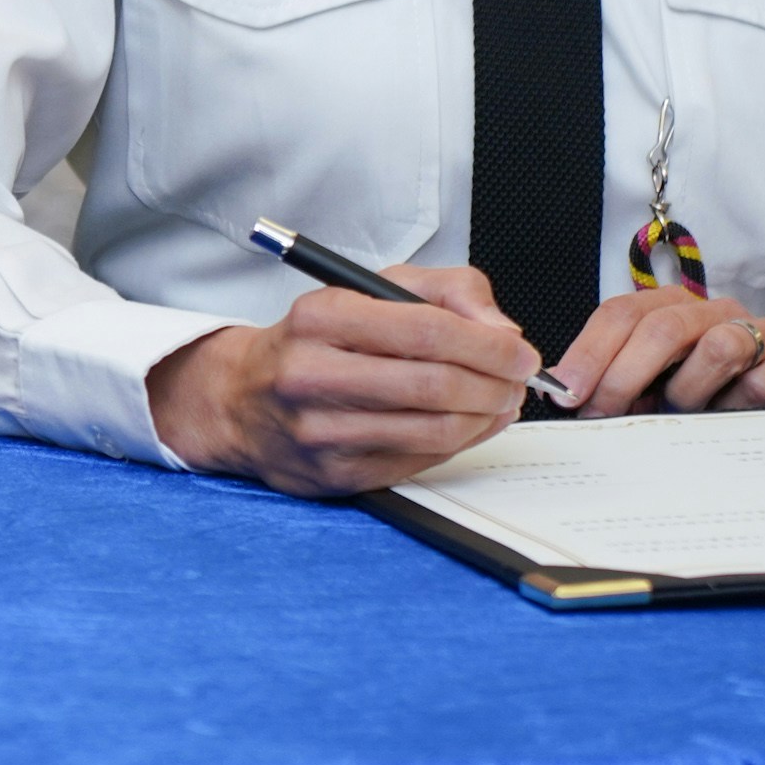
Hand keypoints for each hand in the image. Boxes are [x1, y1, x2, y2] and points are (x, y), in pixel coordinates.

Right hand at [148, 262, 546, 498]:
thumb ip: (447, 293)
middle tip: (518, 381)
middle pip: (434, 385)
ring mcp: (321, 432)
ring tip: (501, 402)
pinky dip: (460, 443)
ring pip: (434, 429)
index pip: (425, 330)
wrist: (242, 400)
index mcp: (320, 317)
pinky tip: (471, 425)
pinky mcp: (334, 475)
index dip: (487, 346)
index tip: (522, 352)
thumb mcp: (372, 289)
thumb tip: (503, 334)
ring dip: (485, 418)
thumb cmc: (317, 340)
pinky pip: (420, 461)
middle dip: (495, 384)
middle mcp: (312, 374)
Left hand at [548, 288, 764, 416]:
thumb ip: (619, 387)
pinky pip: (764, 379)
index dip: (590, 351)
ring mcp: (762, 333)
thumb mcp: (658, 391)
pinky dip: (740, 406)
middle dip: (624, 375)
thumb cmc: (714, 402)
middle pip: (662, 327)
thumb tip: (566, 397)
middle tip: (605, 415)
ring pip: (716, 348)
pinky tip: (732, 421)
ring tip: (681, 417)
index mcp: (675, 310)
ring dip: (688, 392)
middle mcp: (716, 312)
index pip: (623, 314)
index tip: (567, 392)